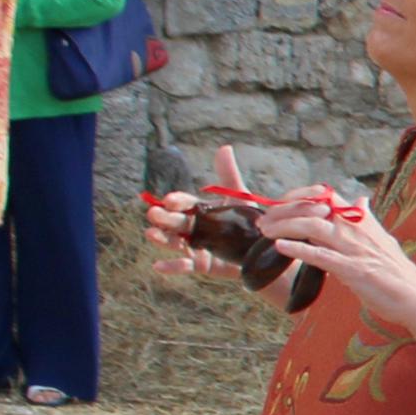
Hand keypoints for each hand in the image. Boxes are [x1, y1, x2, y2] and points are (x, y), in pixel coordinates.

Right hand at [139, 142, 263, 278]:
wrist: (264, 250)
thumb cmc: (249, 222)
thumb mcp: (240, 198)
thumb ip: (229, 176)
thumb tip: (224, 148)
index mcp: (200, 210)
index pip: (185, 203)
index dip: (178, 201)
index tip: (172, 200)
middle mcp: (194, 227)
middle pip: (175, 222)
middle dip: (164, 218)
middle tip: (155, 214)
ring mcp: (195, 247)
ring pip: (174, 242)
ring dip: (162, 239)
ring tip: (151, 234)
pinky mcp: (202, 265)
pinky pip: (184, 266)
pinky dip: (171, 267)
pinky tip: (158, 266)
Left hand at [254, 185, 415, 340]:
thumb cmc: (397, 272)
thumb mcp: (381, 239)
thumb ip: (366, 220)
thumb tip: (361, 200)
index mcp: (361, 220)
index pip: (325, 194)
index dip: (298, 195)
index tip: (280, 203)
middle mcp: (356, 228)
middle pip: (312, 206)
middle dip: (283, 210)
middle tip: (263, 220)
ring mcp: (354, 248)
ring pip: (312, 226)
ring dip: (284, 226)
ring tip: (265, 231)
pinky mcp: (353, 270)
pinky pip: (320, 255)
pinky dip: (298, 249)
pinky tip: (280, 247)